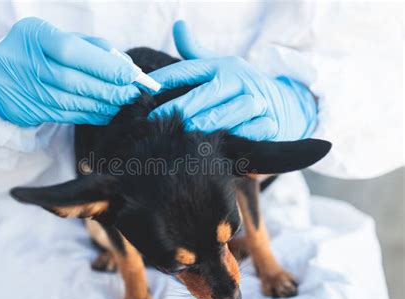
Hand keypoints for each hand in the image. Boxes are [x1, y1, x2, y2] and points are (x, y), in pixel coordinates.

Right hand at [0, 17, 140, 126]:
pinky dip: (89, 116)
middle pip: (72, 80)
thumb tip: (126, 66)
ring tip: (123, 105)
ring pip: (69, 102)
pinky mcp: (24, 109)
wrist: (2, 72)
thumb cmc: (42, 51)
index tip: (132, 75)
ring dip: (101, 106)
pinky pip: (64, 116)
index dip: (103, 65)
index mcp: (33, 34)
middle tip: (133, 94)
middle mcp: (21, 61)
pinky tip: (106, 114)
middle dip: (108, 89)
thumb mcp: (62, 39)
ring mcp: (20, 87)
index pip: (71, 51)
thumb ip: (94, 48)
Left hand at [150, 21, 316, 140]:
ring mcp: (258, 101)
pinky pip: (254, 130)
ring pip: (231, 111)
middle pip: (207, 93)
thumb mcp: (221, 68)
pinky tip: (219, 143)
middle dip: (180, 108)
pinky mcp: (271, 123)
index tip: (142, 91)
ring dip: (208, 123)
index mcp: (224, 66)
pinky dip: (238, 136)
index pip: (189, 70)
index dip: (165, 80)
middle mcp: (241, 80)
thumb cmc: (241, 89)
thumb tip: (178, 26)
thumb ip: (196, 54)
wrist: (284, 106)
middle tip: (156, 121)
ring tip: (184, 133)